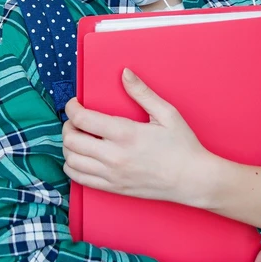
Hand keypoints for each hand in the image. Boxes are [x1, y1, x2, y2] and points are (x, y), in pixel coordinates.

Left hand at [61, 68, 214, 204]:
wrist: (192, 180)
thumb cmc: (183, 146)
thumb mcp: (167, 113)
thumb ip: (142, 92)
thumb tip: (124, 73)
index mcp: (125, 133)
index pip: (82, 119)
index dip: (71, 108)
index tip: (75, 103)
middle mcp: (114, 155)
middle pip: (71, 140)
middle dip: (68, 126)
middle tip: (76, 120)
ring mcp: (112, 174)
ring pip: (71, 160)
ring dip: (69, 147)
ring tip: (79, 138)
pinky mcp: (113, 188)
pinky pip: (79, 179)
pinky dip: (72, 166)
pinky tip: (81, 157)